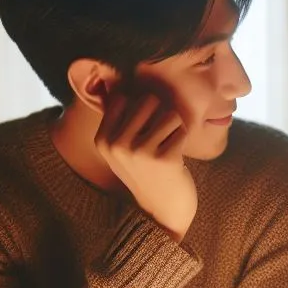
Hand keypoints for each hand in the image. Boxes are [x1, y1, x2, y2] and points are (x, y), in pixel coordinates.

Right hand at [94, 85, 197, 242]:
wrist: (163, 210)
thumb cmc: (146, 171)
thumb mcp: (121, 148)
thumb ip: (118, 118)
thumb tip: (110, 76)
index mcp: (103, 139)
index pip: (125, 97)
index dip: (141, 109)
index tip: (143, 131)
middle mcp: (117, 145)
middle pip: (148, 100)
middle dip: (160, 115)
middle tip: (160, 140)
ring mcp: (140, 152)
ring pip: (168, 112)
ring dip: (174, 128)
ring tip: (169, 147)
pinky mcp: (165, 158)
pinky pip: (182, 128)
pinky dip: (184, 138)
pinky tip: (178, 156)